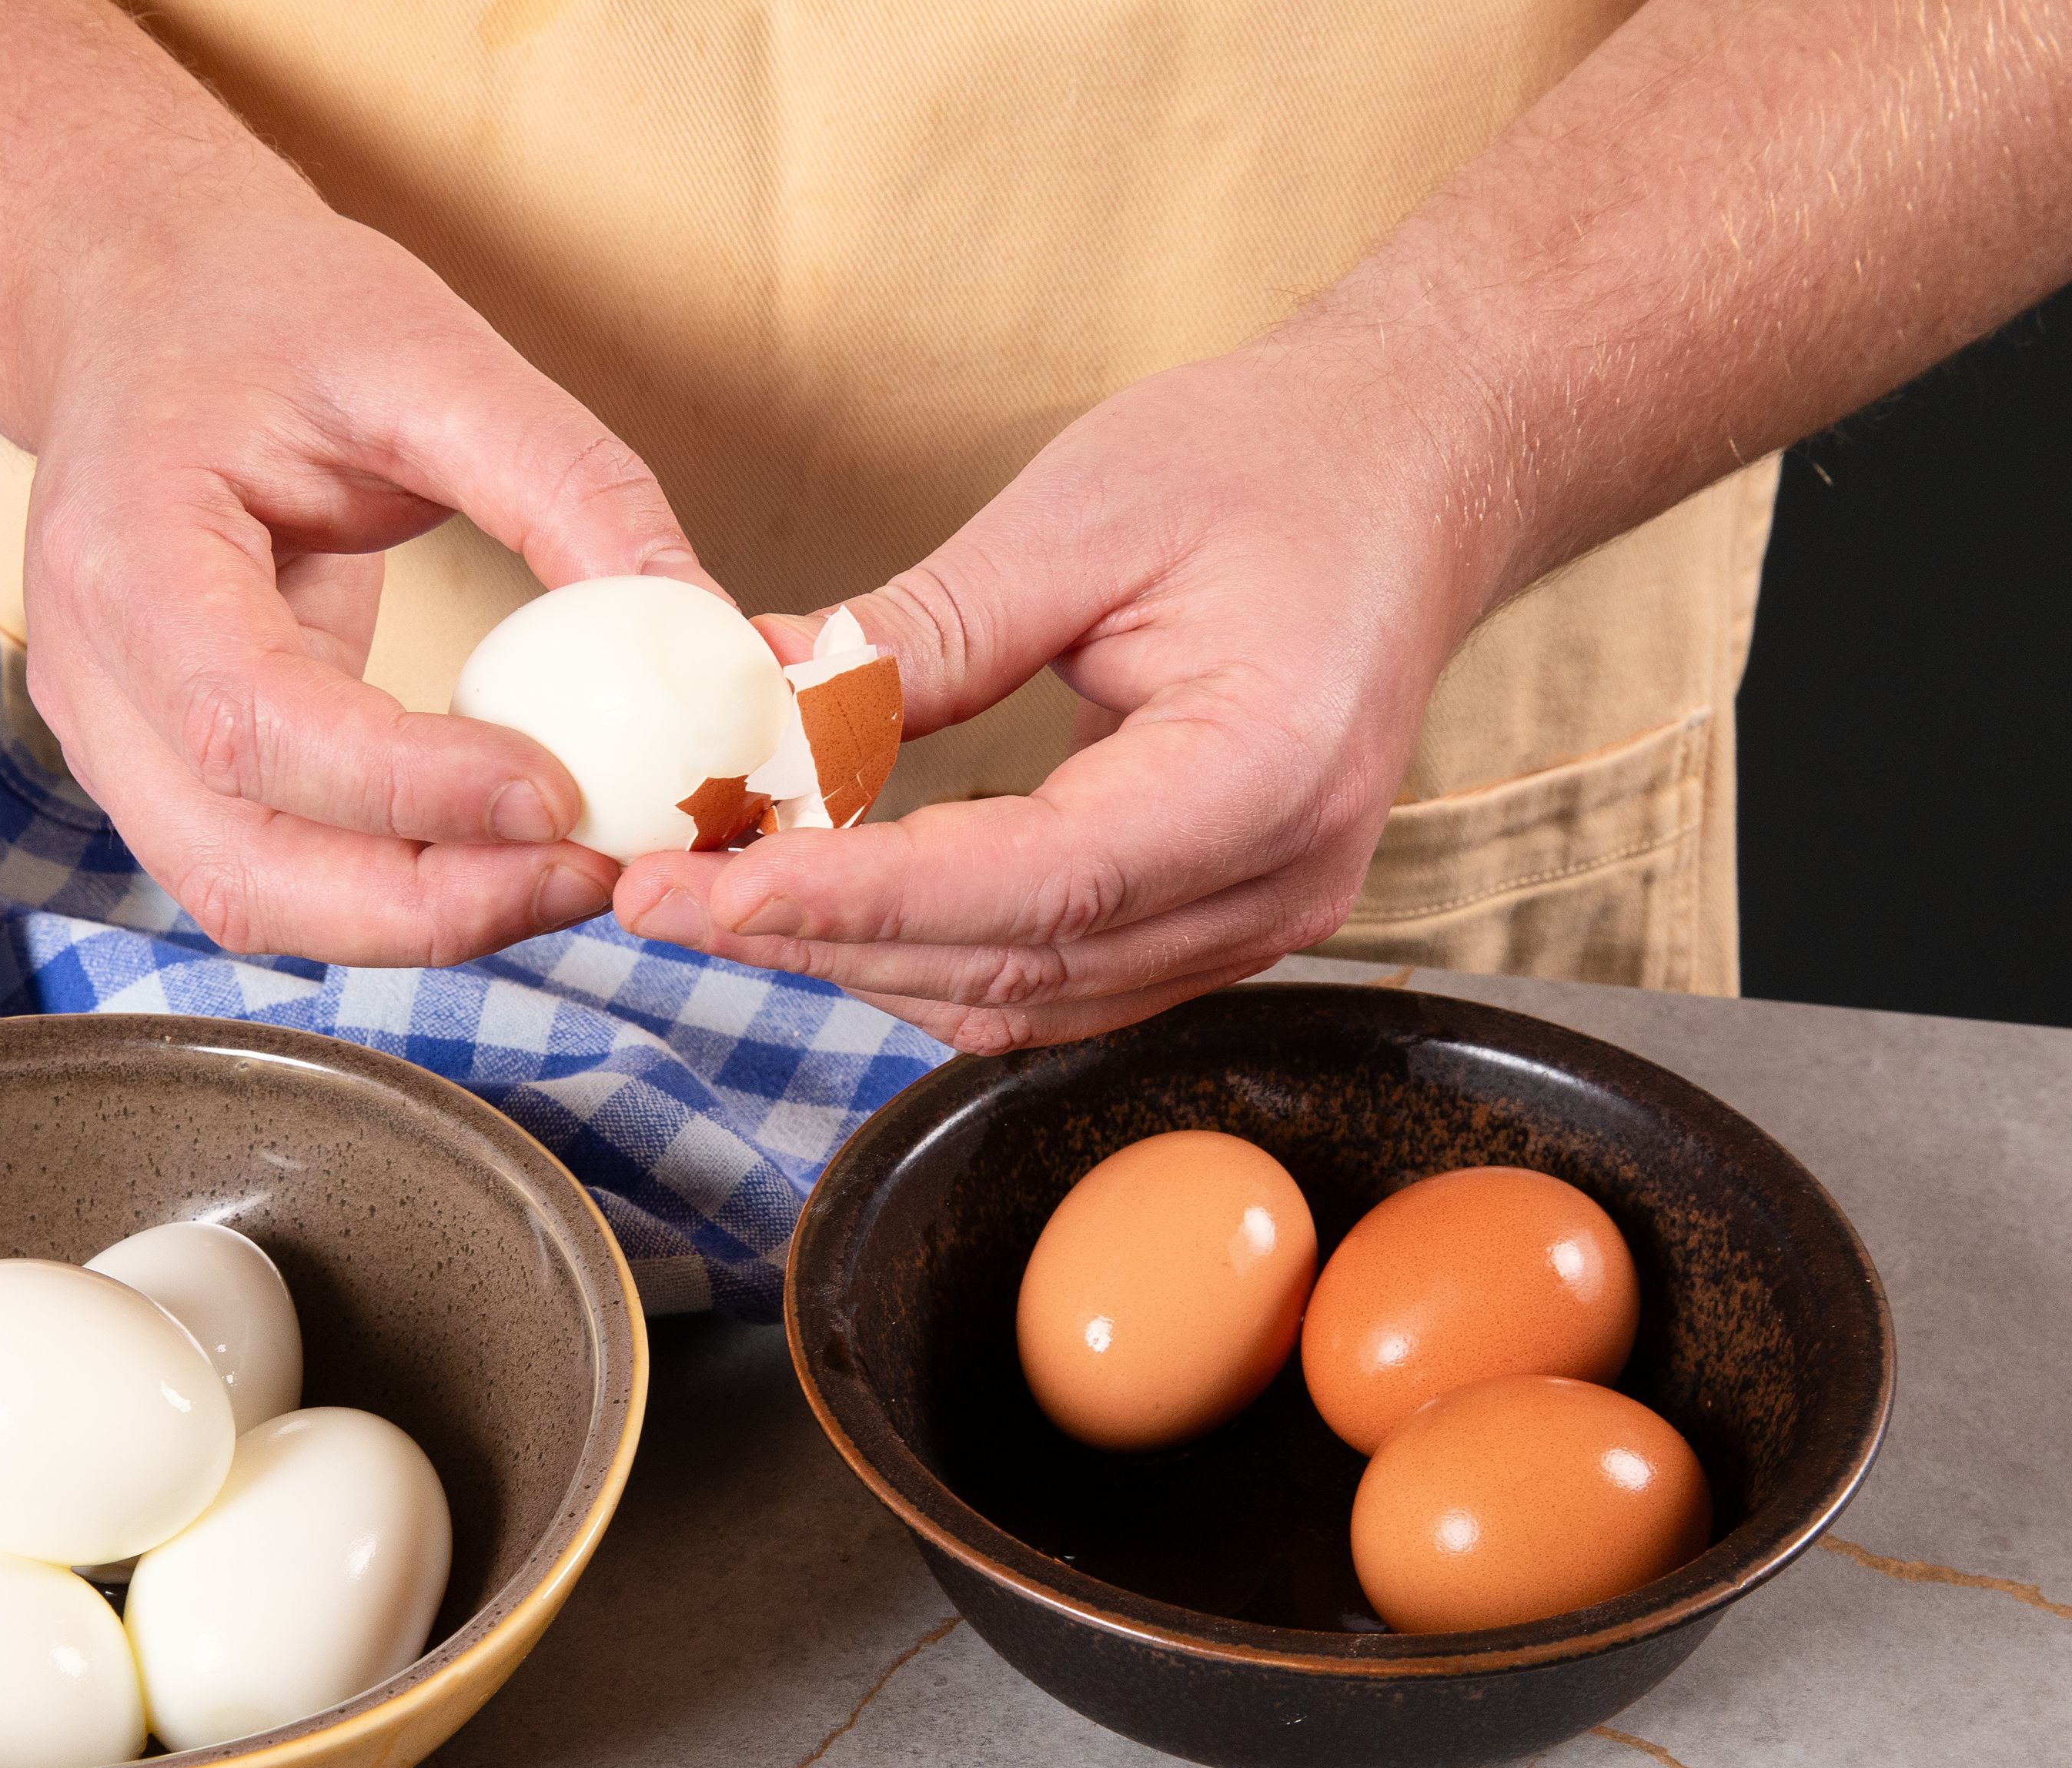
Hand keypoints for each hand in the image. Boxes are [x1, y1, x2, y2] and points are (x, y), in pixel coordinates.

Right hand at [20, 173, 714, 965]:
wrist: (142, 308)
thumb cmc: (268, 312)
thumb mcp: (429, 351)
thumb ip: (567, 484)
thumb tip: (709, 631)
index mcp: (126, 547)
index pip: (250, 720)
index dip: (408, 785)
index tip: (560, 791)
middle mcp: (93, 674)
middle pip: (241, 866)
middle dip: (431, 904)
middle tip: (594, 871)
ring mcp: (116, 744)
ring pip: (257, 904)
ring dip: (423, 921)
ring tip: (568, 871)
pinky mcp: (172, 777)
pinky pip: (281, 880)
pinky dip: (399, 894)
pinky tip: (505, 853)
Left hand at [611, 336, 1501, 1051]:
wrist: (1414, 470)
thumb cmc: (1277, 463)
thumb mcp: (1089, 511)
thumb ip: (928, 632)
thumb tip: (755, 701)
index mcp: (1267, 773)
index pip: (1033, 886)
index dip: (858, 900)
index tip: (709, 891)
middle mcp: (1274, 882)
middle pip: (1009, 969)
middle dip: (817, 941)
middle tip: (658, 893)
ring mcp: (1254, 920)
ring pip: (1016, 1002)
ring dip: (857, 959)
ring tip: (716, 893)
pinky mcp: (1213, 921)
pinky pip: (1047, 981)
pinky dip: (924, 951)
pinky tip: (823, 900)